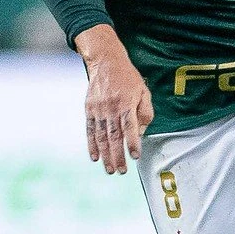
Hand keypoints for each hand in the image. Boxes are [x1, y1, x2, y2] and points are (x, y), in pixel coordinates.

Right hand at [76, 24, 152, 174]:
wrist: (106, 62)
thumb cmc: (129, 79)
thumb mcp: (144, 91)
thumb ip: (145, 112)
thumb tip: (141, 133)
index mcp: (126, 104)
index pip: (130, 127)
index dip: (133, 143)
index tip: (135, 156)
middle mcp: (111, 109)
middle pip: (114, 136)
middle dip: (118, 155)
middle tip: (121, 171)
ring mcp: (98, 110)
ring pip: (102, 136)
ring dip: (105, 155)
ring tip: (110, 169)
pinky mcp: (89, 110)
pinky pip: (90, 130)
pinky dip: (92, 145)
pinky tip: (94, 157)